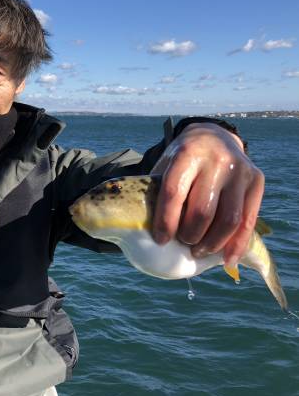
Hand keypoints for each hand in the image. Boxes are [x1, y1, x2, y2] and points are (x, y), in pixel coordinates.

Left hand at [150, 122, 264, 266]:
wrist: (213, 136)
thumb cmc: (182, 159)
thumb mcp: (165, 165)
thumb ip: (157, 191)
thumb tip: (139, 228)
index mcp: (187, 154)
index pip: (174, 193)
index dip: (166, 221)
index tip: (161, 240)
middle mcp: (216, 161)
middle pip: (202, 211)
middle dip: (190, 235)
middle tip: (183, 243)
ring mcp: (239, 171)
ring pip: (228, 219)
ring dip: (212, 243)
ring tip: (199, 251)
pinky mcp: (257, 181)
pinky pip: (248, 221)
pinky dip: (237, 244)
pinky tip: (226, 259)